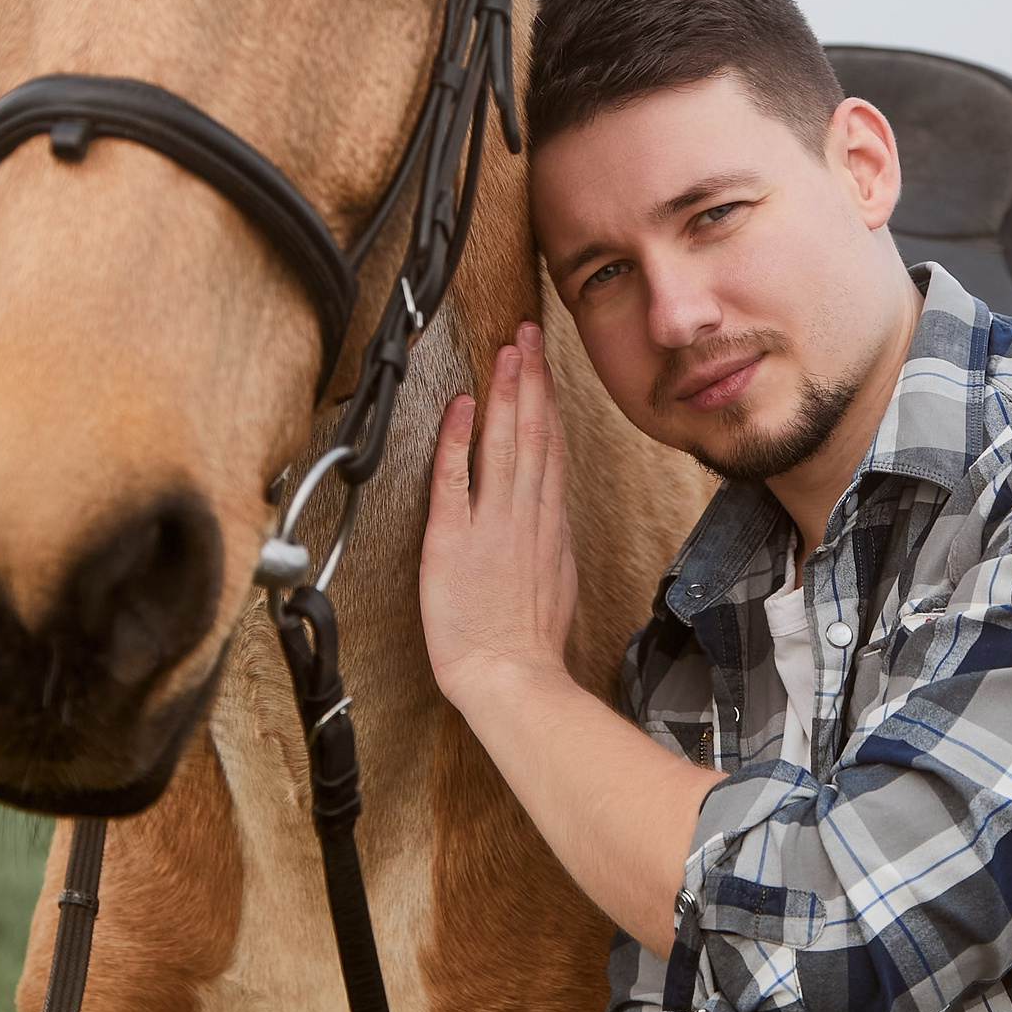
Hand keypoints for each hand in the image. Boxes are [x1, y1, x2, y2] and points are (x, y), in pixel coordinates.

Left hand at [420, 322, 578, 713]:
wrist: (512, 678)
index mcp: (548, 524)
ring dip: (504, 395)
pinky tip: (459, 407)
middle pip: (532, 433)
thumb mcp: (558, 581)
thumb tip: (551, 515)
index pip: (549, 447)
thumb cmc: (529, 643)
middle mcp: (525, 515)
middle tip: (525, 334)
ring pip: (503, 445)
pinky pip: (455, 481)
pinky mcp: (453, 540)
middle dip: (530, 379)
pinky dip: (457, 441)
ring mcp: (492, 524)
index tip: (542, 364)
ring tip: (505, 353)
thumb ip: (550, 540)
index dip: (546, 400)